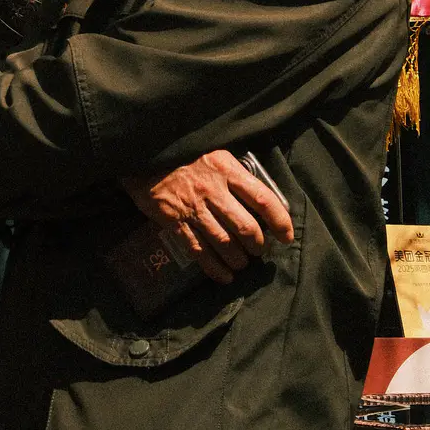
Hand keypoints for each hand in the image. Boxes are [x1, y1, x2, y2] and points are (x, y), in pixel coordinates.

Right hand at [122, 151, 293, 283]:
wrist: (143, 153)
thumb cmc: (184, 153)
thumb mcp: (214, 153)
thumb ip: (234, 174)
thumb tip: (259, 199)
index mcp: (227, 170)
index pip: (263, 199)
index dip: (280, 221)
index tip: (286, 236)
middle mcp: (213, 190)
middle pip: (246, 227)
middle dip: (257, 246)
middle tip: (259, 251)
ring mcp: (193, 208)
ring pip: (224, 242)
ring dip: (238, 259)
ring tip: (241, 264)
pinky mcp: (174, 221)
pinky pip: (198, 250)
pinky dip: (214, 267)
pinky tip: (223, 276)